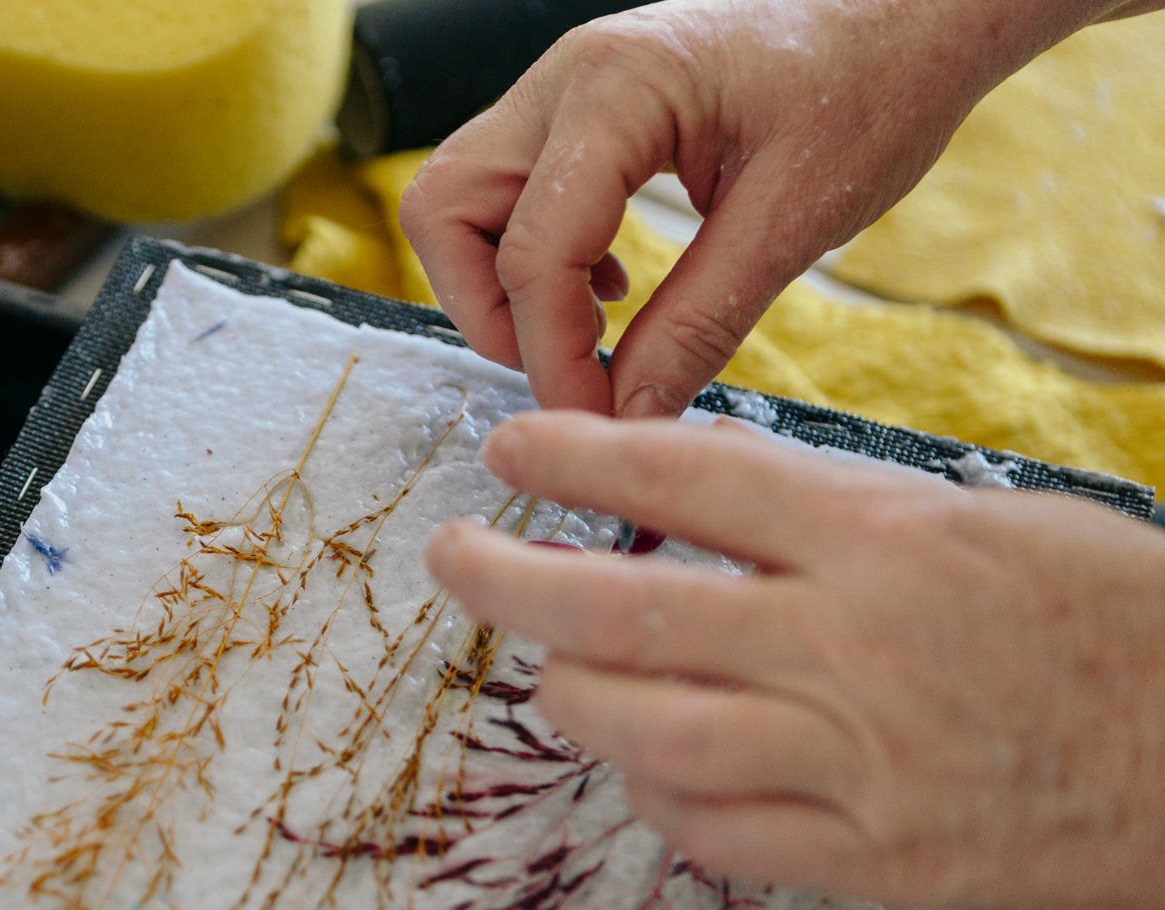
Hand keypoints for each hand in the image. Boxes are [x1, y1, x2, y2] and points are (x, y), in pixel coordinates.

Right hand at [399, 0, 1130, 419]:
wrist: (910, 16)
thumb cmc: (872, 87)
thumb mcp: (796, 219)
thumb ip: (700, 323)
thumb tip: (629, 421)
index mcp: (616, 88)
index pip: (533, 251)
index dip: (551, 357)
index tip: (597, 423)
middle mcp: (565, 78)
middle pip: (444, 210)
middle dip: (487, 311)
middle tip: (564, 370)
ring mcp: (562, 90)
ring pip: (459, 202)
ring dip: (500, 284)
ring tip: (586, 333)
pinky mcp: (577, 115)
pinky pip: (507, 194)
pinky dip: (533, 256)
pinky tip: (612, 290)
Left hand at [426, 412, 1164, 909]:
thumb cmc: (1116, 618)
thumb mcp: (982, 524)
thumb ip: (836, 525)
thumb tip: (695, 517)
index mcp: (882, 535)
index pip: (687, 475)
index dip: (576, 457)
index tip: (506, 453)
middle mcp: (848, 642)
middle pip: (621, 607)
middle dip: (509, 582)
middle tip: (453, 561)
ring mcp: (854, 761)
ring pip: (642, 731)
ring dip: (571, 700)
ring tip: (547, 675)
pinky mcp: (873, 859)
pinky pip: (710, 834)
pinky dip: (657, 798)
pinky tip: (648, 771)